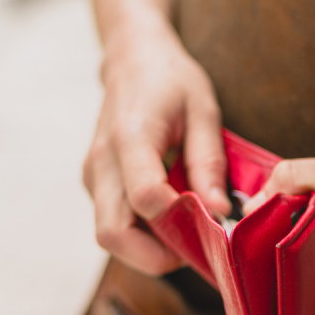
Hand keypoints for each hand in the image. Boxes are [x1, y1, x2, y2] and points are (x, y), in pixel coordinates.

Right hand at [83, 23, 231, 274]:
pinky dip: (143, 236)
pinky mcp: (96, 186)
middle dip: (157, 255)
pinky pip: (114, 224)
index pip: (145, 197)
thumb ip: (209, 162)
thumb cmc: (171, 79)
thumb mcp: (203, 110)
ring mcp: (93, 177)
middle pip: (113, 234)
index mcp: (131, 137)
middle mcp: (102, 163)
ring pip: (110, 237)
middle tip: (200, 248)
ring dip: (149, 249)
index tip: (215, 222)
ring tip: (190, 234)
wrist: (132, 58)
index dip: (180, 221)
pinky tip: (174, 220)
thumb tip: (220, 212)